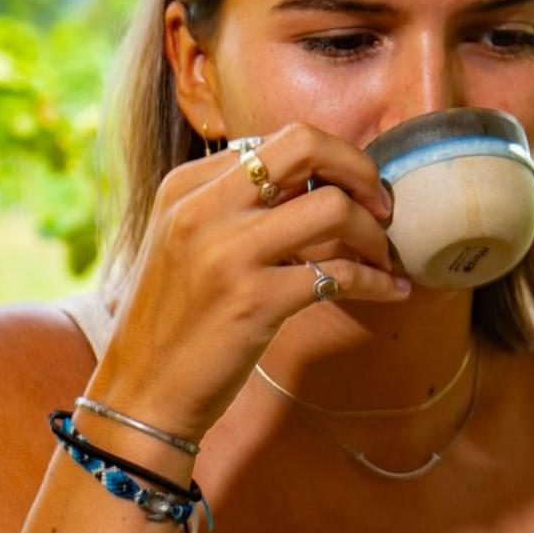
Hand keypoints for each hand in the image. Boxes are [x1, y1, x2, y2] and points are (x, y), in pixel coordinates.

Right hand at [92, 121, 408, 442]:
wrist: (142, 392)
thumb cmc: (178, 318)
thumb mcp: (188, 242)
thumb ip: (237, 206)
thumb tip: (319, 183)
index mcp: (187, 186)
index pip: (280, 140)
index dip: (333, 161)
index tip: (356, 190)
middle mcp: (203, 208)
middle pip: (306, 145)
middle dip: (361, 169)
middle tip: (382, 206)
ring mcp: (228, 253)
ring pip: (334, 208)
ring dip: (374, 235)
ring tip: (383, 259)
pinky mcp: (254, 301)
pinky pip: (341, 274)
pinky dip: (378, 282)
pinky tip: (391, 291)